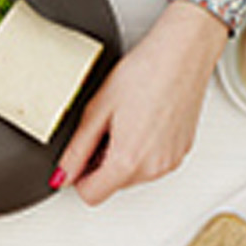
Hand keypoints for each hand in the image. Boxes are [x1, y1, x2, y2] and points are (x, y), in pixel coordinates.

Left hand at [55, 0, 228, 204]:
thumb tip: (62, 175)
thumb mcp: (96, 111)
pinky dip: (141, 151)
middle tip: (104, 127)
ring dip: (121, 157)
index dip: (78, 176)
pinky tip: (141, 120)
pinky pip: (152, 164)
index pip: (90, 195)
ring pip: (132, 176)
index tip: (79, 155)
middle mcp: (154, 168)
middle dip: (100, 164)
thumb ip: (76, 151)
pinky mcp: (182, 150)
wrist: (184, 51)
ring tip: (125, 120)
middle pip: (111, 186)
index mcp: (128, 161)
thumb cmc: (145, 72)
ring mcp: (171, 160)